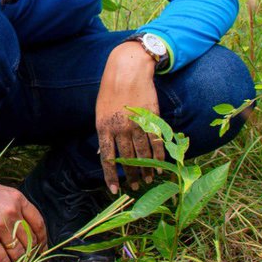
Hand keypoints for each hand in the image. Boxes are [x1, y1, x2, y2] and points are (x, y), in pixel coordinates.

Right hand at [0, 178, 45, 261]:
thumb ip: (7, 206)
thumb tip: (13, 225)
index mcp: (16, 198)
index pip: (38, 223)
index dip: (42, 239)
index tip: (40, 248)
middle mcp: (12, 212)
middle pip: (30, 240)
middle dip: (31, 255)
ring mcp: (0, 226)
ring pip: (18, 253)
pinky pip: (2, 260)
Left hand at [95, 40, 162, 193]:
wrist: (128, 70)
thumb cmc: (110, 91)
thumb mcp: (100, 112)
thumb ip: (104, 133)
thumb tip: (103, 153)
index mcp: (104, 128)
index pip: (107, 159)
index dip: (111, 176)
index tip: (114, 190)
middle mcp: (120, 129)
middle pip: (127, 159)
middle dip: (132, 175)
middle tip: (135, 186)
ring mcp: (136, 124)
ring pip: (143, 153)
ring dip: (146, 168)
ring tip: (149, 179)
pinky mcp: (151, 118)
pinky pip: (156, 141)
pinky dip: (159, 155)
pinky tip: (160, 165)